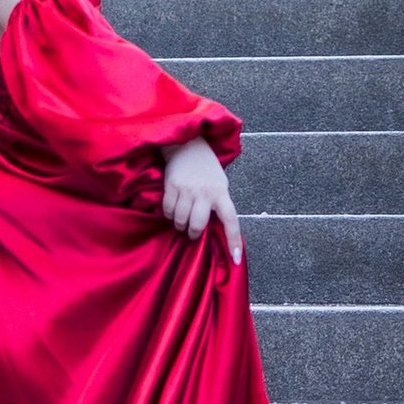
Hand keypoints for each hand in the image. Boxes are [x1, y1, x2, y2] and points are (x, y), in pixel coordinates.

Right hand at [161, 135, 242, 262]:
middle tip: (192, 233)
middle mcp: (205, 192)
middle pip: (198, 224)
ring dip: (179, 225)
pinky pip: (167, 210)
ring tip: (181, 221)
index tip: (236, 259)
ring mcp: (187, 189)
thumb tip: (215, 229)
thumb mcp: (219, 184)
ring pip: (180, 219)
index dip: (233, 240)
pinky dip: (168, 214)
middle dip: (194, 233)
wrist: (188, 144)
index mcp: (221, 192)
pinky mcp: (171, 185)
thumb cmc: (206, 168)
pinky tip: (172, 210)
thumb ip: (218, 204)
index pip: (231, 220)